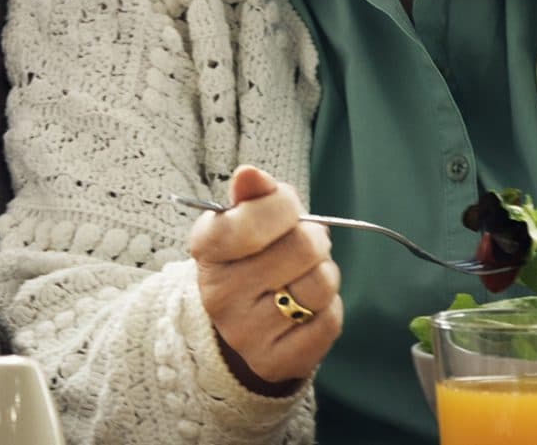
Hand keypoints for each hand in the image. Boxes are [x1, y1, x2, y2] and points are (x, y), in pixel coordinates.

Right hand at [189, 166, 342, 393]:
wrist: (239, 323)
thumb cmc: (249, 258)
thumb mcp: (243, 220)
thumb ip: (253, 194)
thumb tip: (249, 174)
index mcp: (207, 249)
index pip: (258, 215)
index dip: (285, 205)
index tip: (284, 209)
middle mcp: (218, 294)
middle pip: (304, 248)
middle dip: (314, 240)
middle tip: (303, 246)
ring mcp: (245, 333)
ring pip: (321, 287)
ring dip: (325, 275)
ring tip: (304, 276)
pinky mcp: (273, 362)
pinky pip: (329, 322)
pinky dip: (328, 309)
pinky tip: (306, 309)